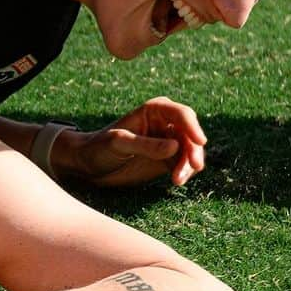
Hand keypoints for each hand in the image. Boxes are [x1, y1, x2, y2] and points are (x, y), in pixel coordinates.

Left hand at [56, 97, 206, 187]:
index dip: (193, 127)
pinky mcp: (167, 159)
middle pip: (191, 133)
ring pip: (191, 150)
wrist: (89, 164)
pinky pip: (185, 164)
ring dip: (190, 164)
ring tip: (178, 180)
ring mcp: (168, 141)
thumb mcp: (118, 144)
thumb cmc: (99, 147)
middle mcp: (165, 123)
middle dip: (194, 150)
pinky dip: (185, 172)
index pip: (181, 114)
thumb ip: (145, 145)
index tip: (200, 141)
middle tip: (194, 167)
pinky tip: (177, 181)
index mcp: (154, 110)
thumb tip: (174, 146)